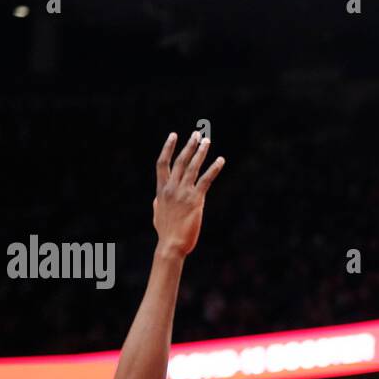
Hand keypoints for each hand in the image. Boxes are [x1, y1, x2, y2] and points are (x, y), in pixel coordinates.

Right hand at [152, 131, 224, 257]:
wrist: (171, 244)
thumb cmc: (166, 231)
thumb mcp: (157, 212)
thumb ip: (158, 201)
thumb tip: (157, 197)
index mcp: (161, 190)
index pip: (162, 163)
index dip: (168, 148)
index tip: (173, 135)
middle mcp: (171, 188)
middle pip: (180, 161)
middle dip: (188, 146)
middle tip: (196, 134)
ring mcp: (183, 193)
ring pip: (193, 167)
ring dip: (200, 153)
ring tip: (207, 142)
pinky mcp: (196, 200)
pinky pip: (206, 180)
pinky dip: (214, 169)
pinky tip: (221, 161)